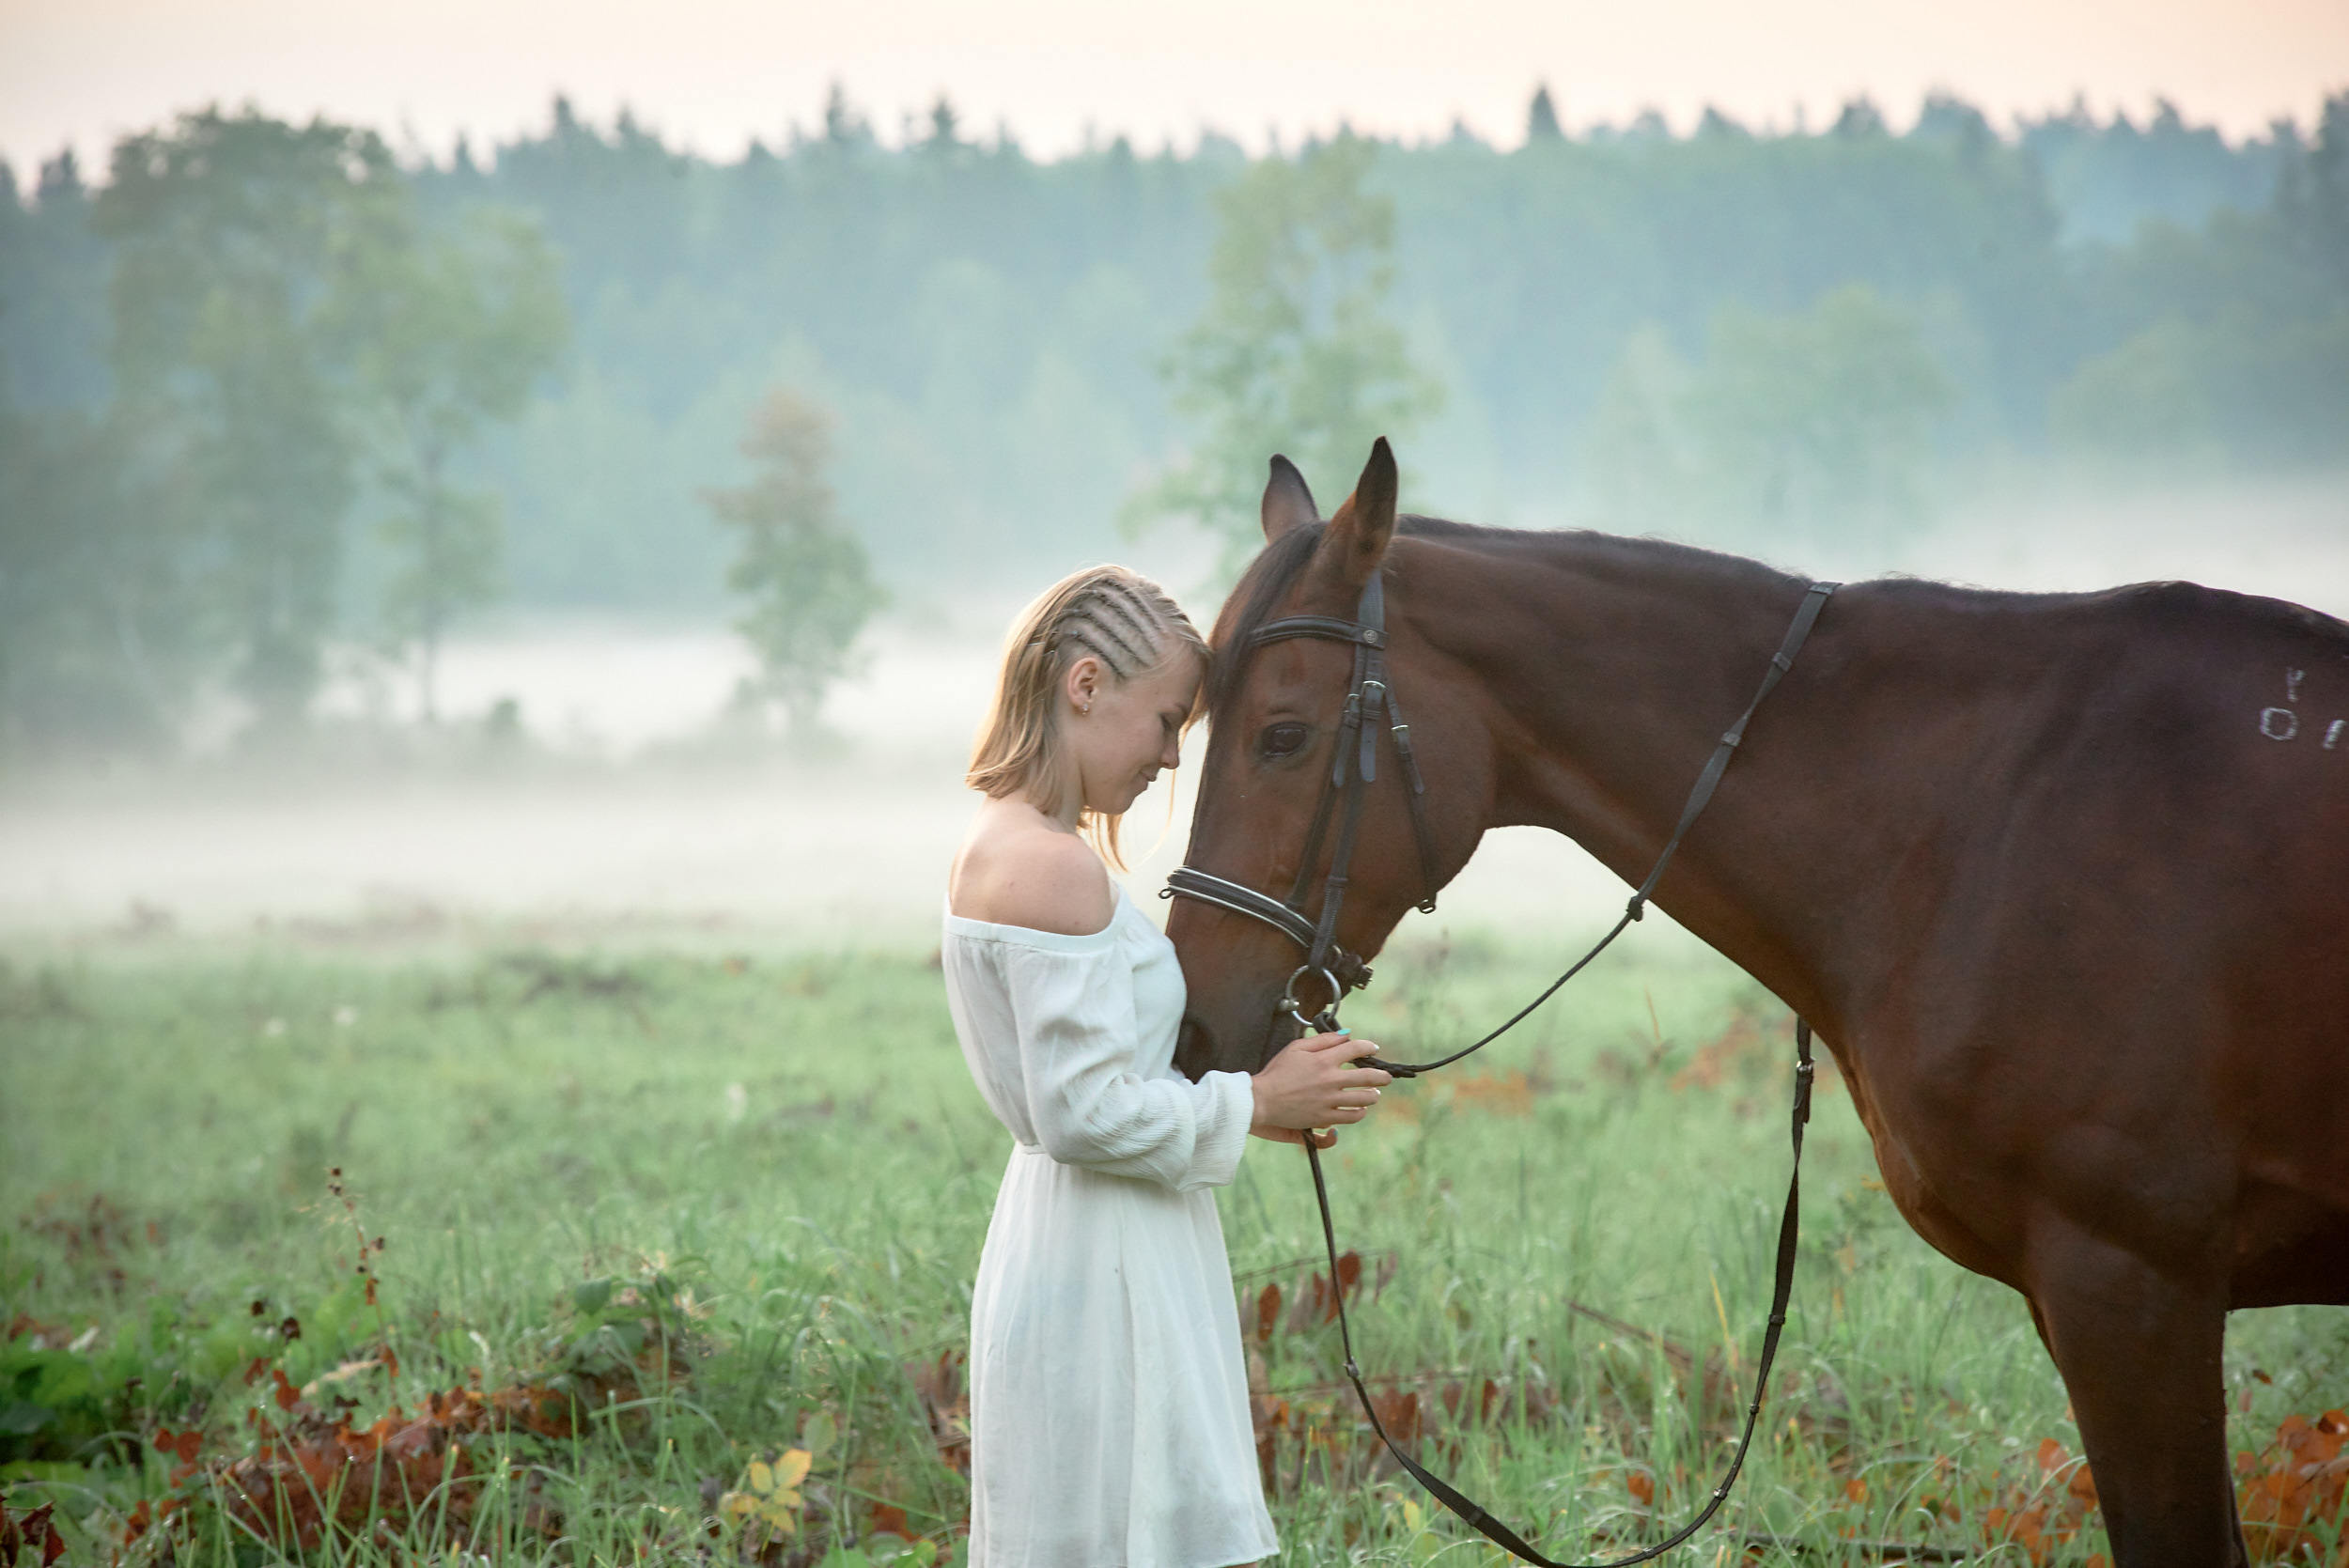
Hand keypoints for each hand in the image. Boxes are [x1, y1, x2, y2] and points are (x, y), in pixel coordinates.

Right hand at [1249, 1031, 1391, 1146]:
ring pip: (1363, 1098)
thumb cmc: (1276, 1073)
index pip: (1354, 1049)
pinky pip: (1351, 1116)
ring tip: (1374, 1094)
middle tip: (1386, 1077)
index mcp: (1323, 1060)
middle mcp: (1330, 1080)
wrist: (1261, 1100)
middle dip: (1382, 1076)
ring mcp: (1328, 1100)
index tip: (1373, 1048)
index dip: (1368, 1046)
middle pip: (1367, 1076)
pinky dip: (1359, 1112)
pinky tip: (1360, 1109)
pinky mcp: (1324, 1117)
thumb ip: (1322, 1040)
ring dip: (1373, 1095)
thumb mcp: (1295, 1048)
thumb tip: (1344, 1036)